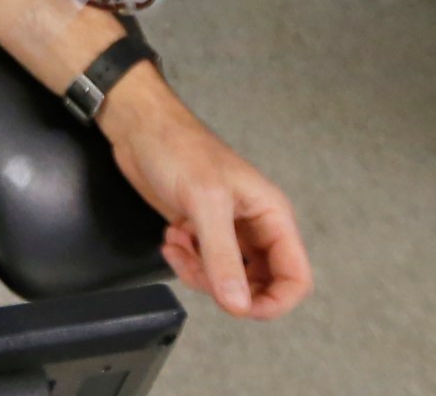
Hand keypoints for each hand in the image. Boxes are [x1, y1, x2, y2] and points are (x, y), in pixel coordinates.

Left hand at [98, 67, 312, 319]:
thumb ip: (222, 256)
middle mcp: (256, 226)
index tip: (240, 308)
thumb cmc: (178, 148)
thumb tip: (239, 305)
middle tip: (197, 270)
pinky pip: (202, 266)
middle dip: (226, 289)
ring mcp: (228, 230)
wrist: (140, 128)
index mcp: (272, 215)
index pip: (296, 277)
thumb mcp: (204, 202)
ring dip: (199, 274)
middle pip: (259, 285)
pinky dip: (185, 262)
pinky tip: (171, 238)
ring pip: (228, 279)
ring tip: (178, 246)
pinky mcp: (201, 231)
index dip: (274, 302)